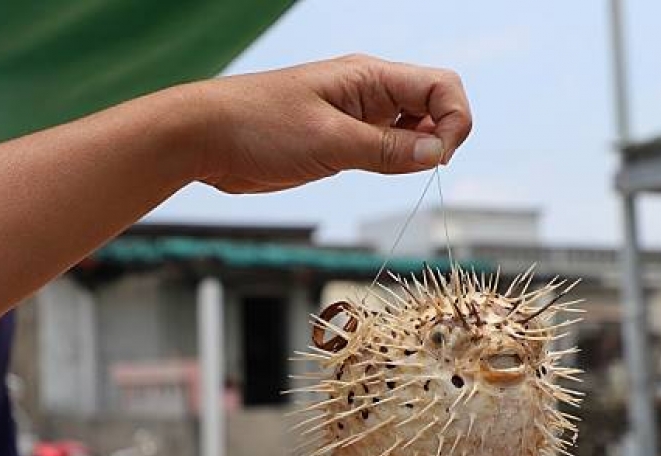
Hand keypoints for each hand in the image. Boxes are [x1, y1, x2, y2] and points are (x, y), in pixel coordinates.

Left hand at [189, 54, 472, 193]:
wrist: (206, 137)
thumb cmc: (257, 127)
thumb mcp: (328, 141)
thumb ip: (386, 148)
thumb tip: (436, 153)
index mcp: (369, 78)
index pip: (440, 86)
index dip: (454, 119)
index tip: (439, 157)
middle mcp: (368, 92)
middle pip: (433, 104)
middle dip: (443, 135)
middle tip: (425, 168)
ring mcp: (355, 116)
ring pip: (412, 128)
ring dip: (420, 150)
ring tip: (401, 171)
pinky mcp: (341, 139)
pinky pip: (385, 146)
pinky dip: (397, 161)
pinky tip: (383, 173)